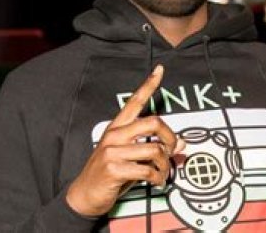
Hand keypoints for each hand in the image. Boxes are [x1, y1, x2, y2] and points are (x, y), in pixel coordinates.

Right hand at [66, 65, 184, 216]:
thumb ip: (153, 147)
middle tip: (173, 151)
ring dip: (165, 165)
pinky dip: (157, 178)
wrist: (84, 195)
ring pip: (154, 149)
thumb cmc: (110, 174)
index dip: (149, 85)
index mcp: (118, 128)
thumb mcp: (132, 157)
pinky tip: (157, 181)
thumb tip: (181, 144)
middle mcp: (115, 135)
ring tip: (164, 173)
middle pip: (154, 122)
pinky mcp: (113, 168)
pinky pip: (146, 169)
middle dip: (170, 138)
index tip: (160, 70)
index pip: (135, 101)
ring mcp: (112, 151)